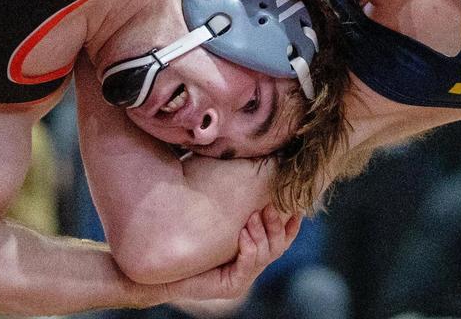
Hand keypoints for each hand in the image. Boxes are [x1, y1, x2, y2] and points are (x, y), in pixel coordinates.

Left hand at [155, 205, 300, 303]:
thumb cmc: (187, 237)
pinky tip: (242, 236)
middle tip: (267, 207)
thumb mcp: (216, 217)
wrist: (164, 266)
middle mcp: (250, 267)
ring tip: (251, 217)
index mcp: (251, 251)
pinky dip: (249, 249)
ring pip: (267, 255)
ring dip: (262, 234)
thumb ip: (232, 203)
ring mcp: (242, 279)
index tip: (296, 207)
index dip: (291, 225)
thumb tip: (242, 171)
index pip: (281, 239)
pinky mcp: (232, 287)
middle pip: (279, 246)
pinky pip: (249, 266)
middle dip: (276, 225)